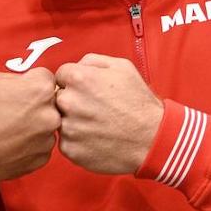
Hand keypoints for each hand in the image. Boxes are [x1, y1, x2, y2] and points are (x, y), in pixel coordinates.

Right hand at [0, 68, 60, 182]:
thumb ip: (18, 77)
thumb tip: (28, 82)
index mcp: (40, 89)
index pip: (47, 78)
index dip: (32, 83)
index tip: (21, 91)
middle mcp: (50, 114)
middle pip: (51, 103)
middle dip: (36, 104)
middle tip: (15, 111)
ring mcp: (48, 138)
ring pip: (47, 124)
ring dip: (35, 124)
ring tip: (11, 128)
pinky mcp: (43, 157)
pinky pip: (42, 144)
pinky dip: (31, 143)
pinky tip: (12, 142)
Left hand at [54, 54, 162, 174]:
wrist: (152, 139)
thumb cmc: (139, 103)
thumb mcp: (122, 67)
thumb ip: (92, 60)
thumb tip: (76, 65)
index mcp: (79, 78)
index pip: (60, 75)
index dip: (75, 82)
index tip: (87, 91)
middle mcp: (69, 102)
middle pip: (58, 97)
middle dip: (72, 101)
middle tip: (94, 108)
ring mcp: (68, 127)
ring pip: (60, 120)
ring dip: (73, 121)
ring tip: (96, 124)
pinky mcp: (70, 149)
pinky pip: (65, 141)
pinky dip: (77, 140)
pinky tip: (95, 138)